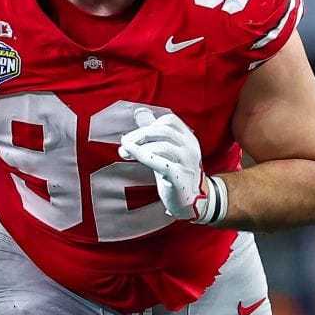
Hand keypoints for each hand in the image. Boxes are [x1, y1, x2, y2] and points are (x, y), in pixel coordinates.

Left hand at [118, 107, 219, 222]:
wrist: (191, 202)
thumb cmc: (176, 174)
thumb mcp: (167, 151)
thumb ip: (155, 134)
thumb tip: (139, 113)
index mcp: (189, 138)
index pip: (169, 121)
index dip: (148, 125)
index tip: (134, 136)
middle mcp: (190, 147)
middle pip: (163, 130)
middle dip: (140, 134)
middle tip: (124, 142)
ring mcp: (187, 162)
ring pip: (162, 145)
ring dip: (139, 146)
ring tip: (124, 152)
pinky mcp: (179, 177)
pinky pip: (160, 163)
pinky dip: (142, 155)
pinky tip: (131, 154)